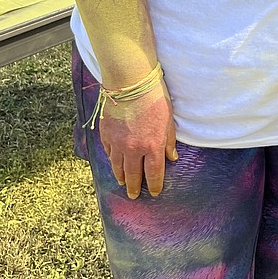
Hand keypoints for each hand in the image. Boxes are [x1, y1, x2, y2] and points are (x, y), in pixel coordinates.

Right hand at [99, 80, 177, 198]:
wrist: (130, 83)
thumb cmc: (154, 97)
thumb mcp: (168, 119)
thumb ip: (168, 140)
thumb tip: (172, 157)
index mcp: (152, 146)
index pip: (154, 173)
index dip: (154, 185)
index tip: (154, 192)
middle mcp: (133, 149)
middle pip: (133, 175)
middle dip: (134, 187)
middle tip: (133, 195)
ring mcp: (117, 143)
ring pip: (117, 166)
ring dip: (121, 176)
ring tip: (122, 182)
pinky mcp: (106, 134)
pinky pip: (108, 152)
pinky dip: (111, 158)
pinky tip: (113, 161)